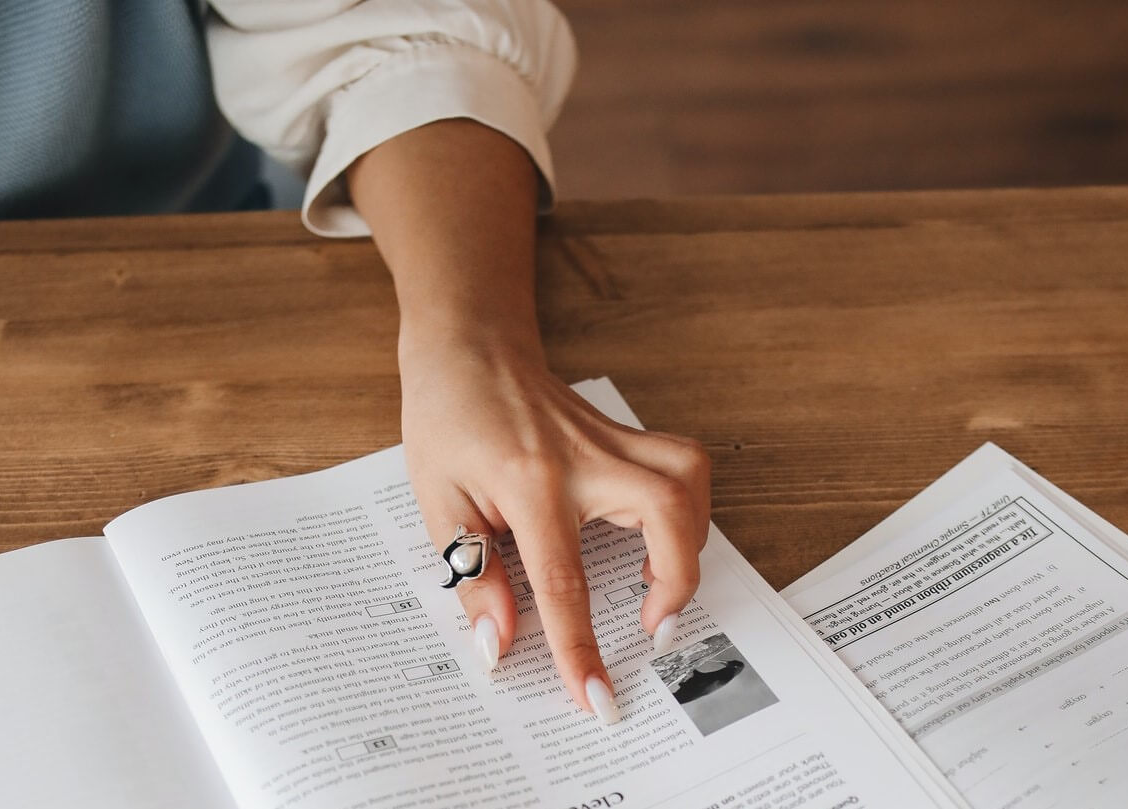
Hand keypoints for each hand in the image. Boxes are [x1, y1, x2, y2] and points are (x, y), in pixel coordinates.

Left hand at [399, 336, 709, 722]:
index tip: (598, 700)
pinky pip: (682, 466)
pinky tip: (656, 536)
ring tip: (657, 582)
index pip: (564, 582)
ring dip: (689, 540)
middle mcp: (584, 457)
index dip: (580, 649)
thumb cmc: (448, 420)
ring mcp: (612, 440)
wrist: (470, 348)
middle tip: (651, 625)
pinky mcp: (625, 433)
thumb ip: (474, 574)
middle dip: (676, 581)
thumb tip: (501, 643)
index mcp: (528, 482)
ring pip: (689, 479)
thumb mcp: (438, 501)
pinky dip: (686, 507)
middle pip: (667, 514)